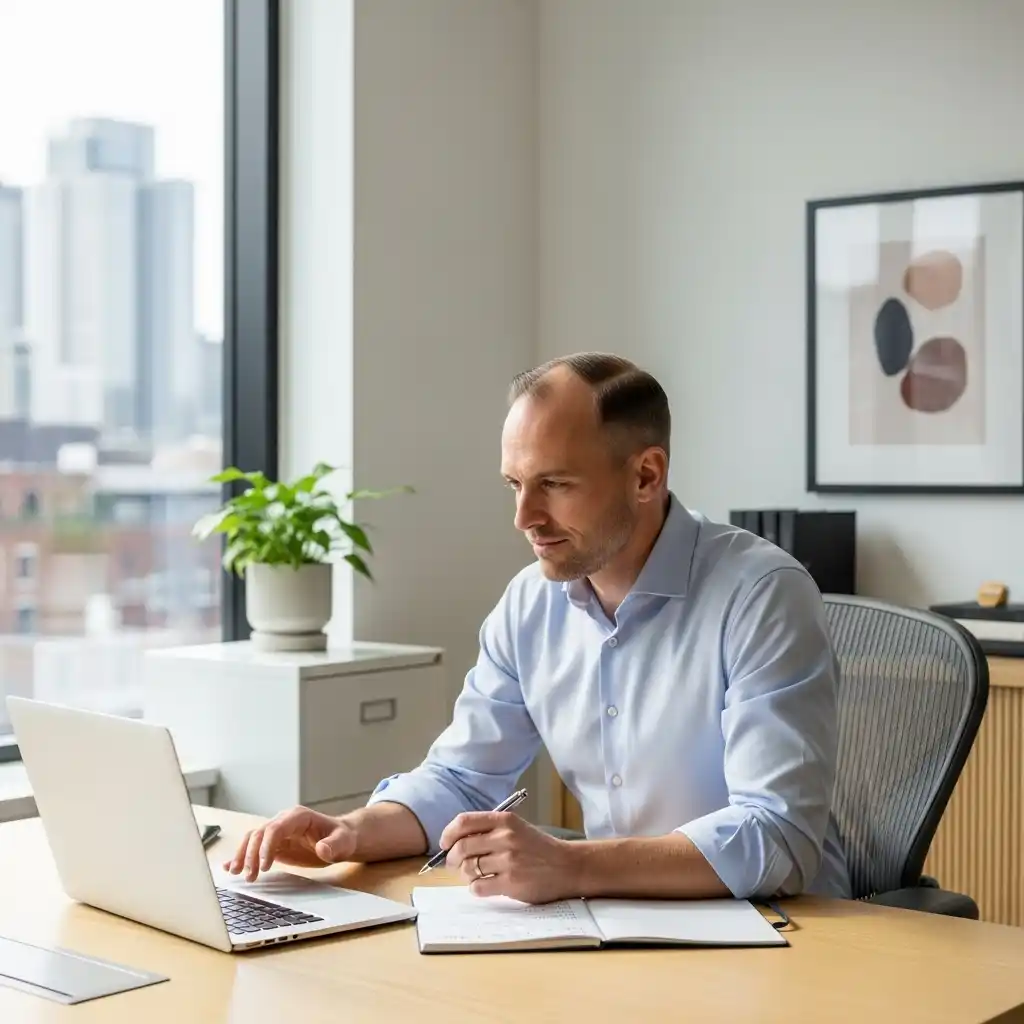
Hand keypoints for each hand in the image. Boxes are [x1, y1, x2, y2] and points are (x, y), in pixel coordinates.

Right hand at [223, 806, 356, 881]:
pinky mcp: (274, 844)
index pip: (275, 828)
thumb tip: (322, 849)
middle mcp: (284, 821)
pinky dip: (241, 856)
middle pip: (260, 833)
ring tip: (235, 873)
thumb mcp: (344, 842)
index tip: (264, 867)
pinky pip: (254, 847)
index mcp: (298, 816)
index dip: (267, 846)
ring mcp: (277, 832)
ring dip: (243, 855)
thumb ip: (334, 845)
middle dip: (251, 854)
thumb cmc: (343, 838)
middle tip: (249, 876)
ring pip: (252, 839)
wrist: (341, 839)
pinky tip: (229, 866)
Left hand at [441, 811, 577, 903]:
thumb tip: (454, 842)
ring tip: (474, 875)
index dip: (448, 833)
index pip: (464, 821)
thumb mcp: (516, 828)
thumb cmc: (538, 848)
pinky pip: (478, 887)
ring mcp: (509, 860)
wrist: (567, 866)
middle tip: (454, 864)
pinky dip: (475, 888)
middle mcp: (506, 838)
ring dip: (465, 875)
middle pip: (461, 847)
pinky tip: (484, 886)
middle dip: (451, 858)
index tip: (445, 843)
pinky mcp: (511, 882)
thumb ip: (489, 830)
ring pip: (468, 868)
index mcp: (505, 820)